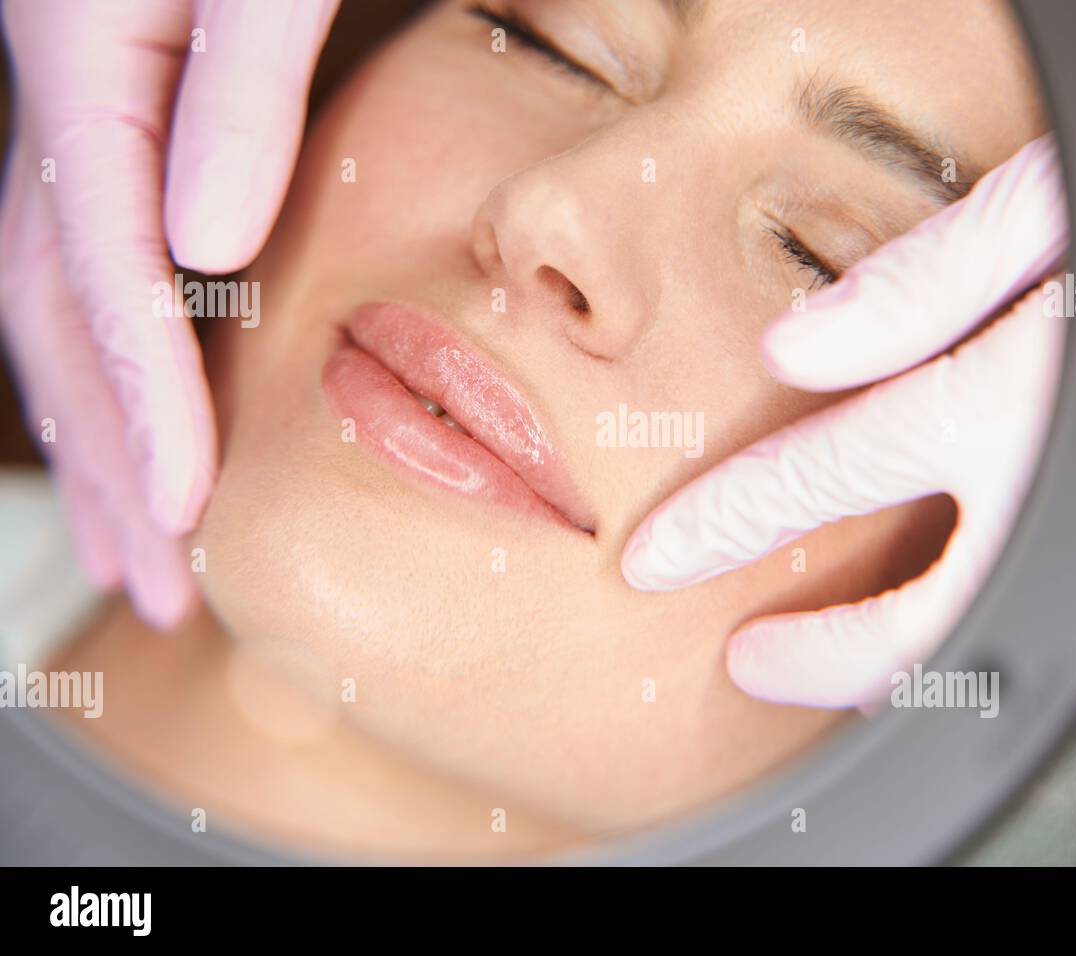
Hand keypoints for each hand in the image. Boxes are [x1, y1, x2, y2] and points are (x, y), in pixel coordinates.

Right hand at [0, 0, 338, 626]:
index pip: (104, 262)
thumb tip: (208, 246)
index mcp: (76, 51)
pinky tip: (142, 425)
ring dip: (100, 437)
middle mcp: (50, 93)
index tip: (193, 509)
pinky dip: (114, 361)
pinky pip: (88, 260)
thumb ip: (240, 86)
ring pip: (60, 302)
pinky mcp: (111, 118)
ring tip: (145, 552)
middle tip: (162, 586)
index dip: (147, 396)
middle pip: (60, 310)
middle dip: (112, 455)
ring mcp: (69, 110)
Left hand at [620, 0, 1075, 706]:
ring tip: (813, 673)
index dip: (735, 522)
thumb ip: (916, 285)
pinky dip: (955, 649)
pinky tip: (908, 643)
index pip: (833, 475)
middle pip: (921, 618)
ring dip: (888, 674)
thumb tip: (798, 355)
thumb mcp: (1030, 212)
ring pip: (985, 642)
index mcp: (1008, 397)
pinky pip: (1026, 614)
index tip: (664, 556)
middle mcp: (1052, 482)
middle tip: (749, 662)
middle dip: (820, 656)